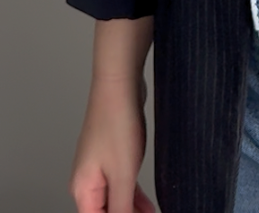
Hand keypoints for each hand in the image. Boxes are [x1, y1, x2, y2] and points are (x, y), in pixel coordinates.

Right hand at [70, 78, 154, 212]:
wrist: (120, 86)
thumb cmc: (116, 123)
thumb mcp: (123, 174)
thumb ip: (122, 207)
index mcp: (83, 189)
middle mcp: (87, 181)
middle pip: (104, 212)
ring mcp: (99, 167)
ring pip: (114, 199)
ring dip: (132, 211)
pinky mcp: (112, 156)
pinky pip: (121, 184)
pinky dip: (133, 196)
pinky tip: (147, 204)